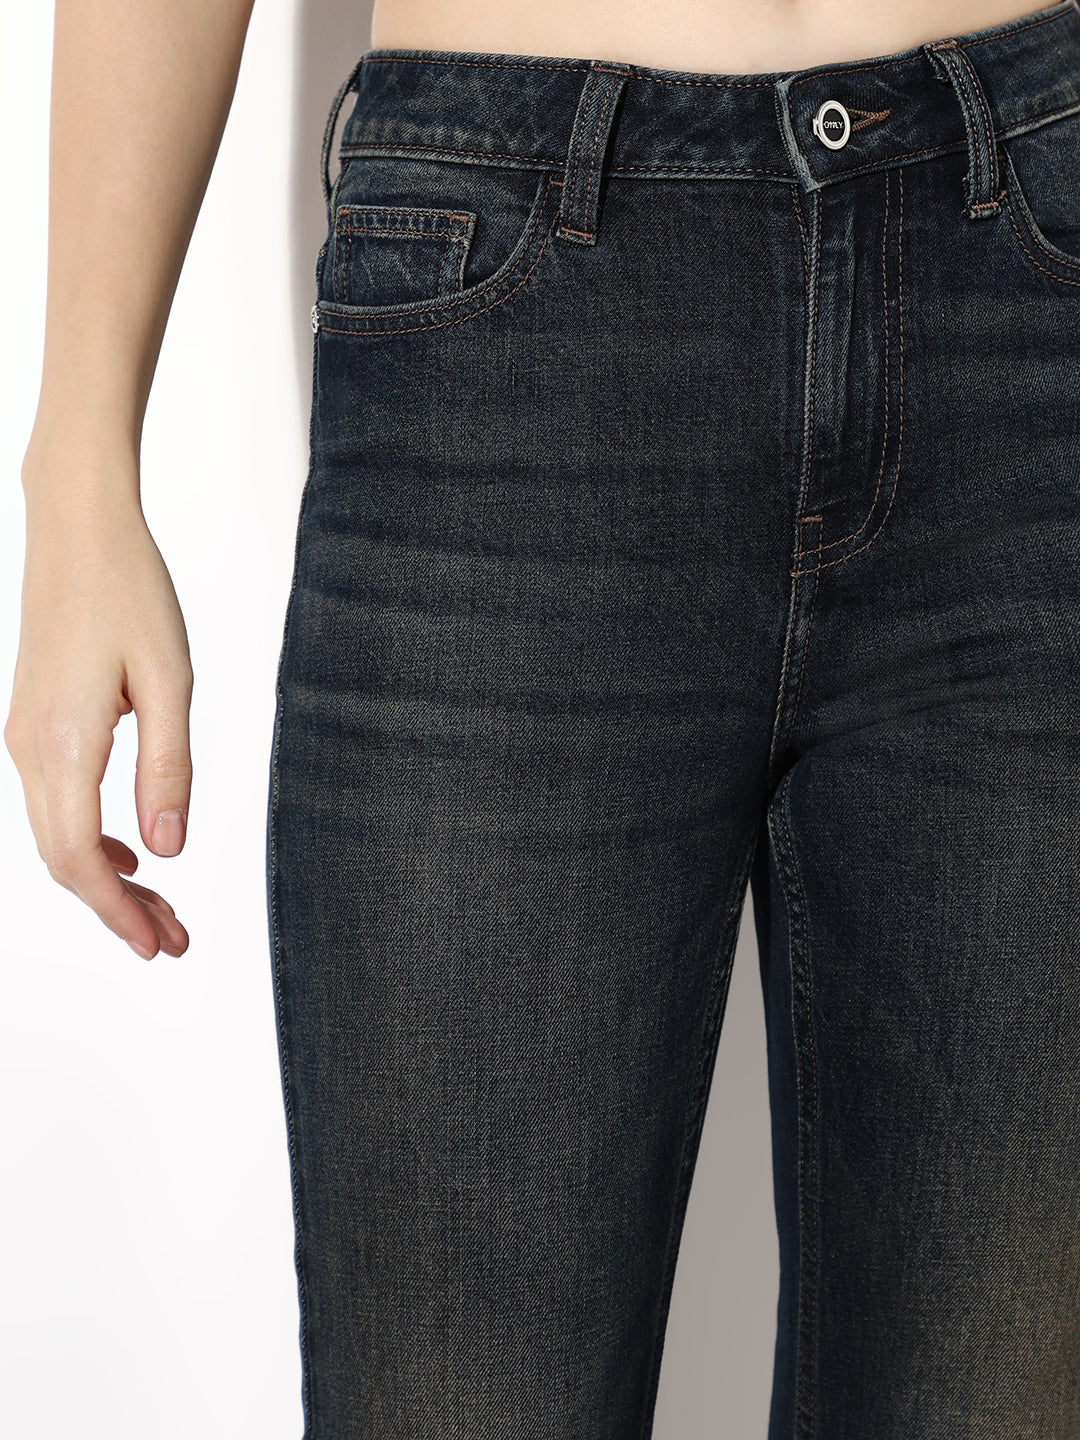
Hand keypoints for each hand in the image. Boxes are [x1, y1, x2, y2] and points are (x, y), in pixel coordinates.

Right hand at [5, 455, 191, 960]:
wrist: (77, 526)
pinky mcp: (32, 721)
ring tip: (159, 907)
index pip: (82, 858)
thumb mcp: (170, 679)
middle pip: (63, 859)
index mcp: (63, 742)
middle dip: (116, 909)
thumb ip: (168, 767)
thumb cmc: (128, 589)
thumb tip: (168, 849)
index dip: (119, 912)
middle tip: (172, 940)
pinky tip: (130, 850)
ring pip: (55, 835)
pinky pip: (53, 804)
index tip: (161, 945)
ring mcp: (23, 734)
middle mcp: (30, 747)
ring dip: (105, 879)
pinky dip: (89, 841)